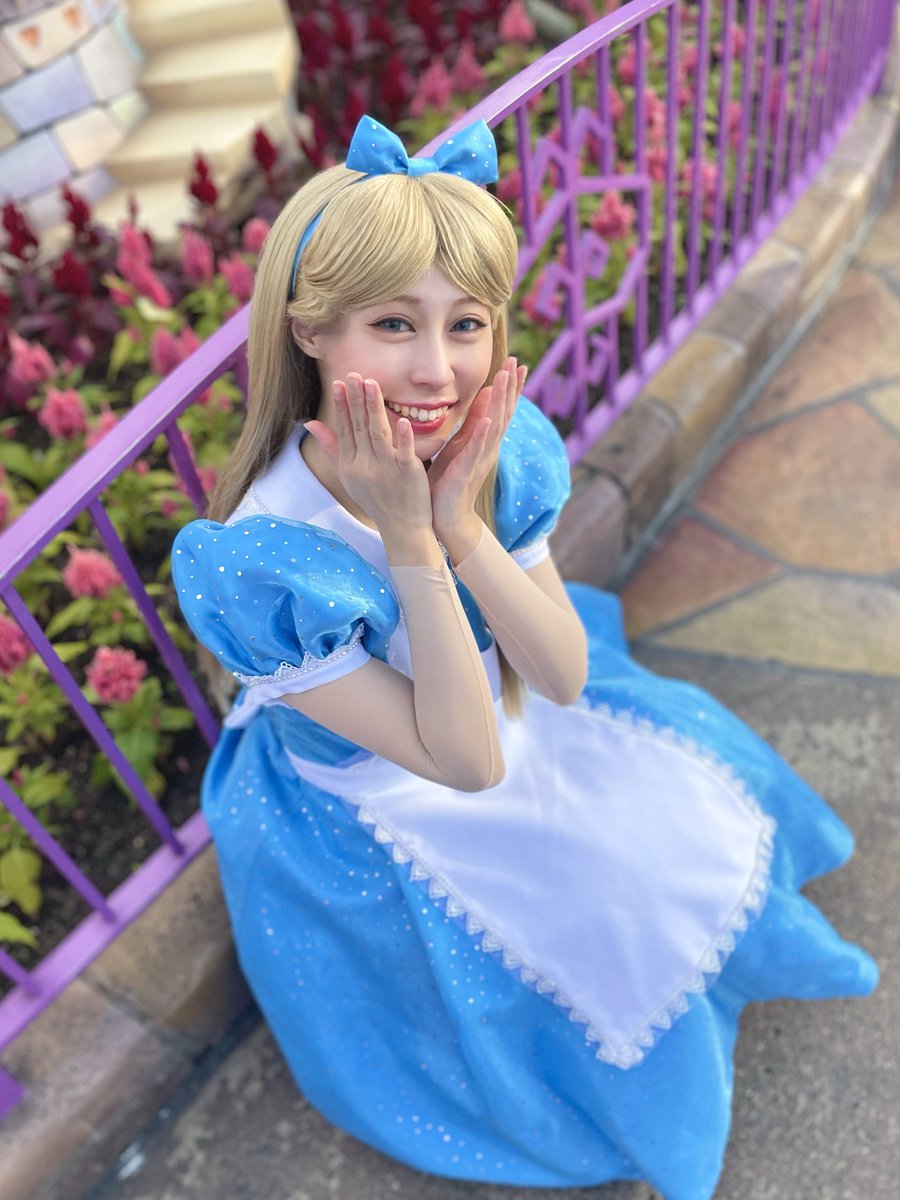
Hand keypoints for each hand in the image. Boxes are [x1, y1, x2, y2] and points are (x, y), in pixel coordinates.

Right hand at [305, 373, 433, 536]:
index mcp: (350, 464)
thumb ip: (332, 446)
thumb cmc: (375, 498)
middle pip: (359, 427)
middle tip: (355, 374)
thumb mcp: (348, 474)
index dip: (342, 406)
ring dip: (374, 409)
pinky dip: (403, 438)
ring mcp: (386, 469)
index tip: (340, 383)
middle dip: (356, 400)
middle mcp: (365, 465)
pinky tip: (402, 421)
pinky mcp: (407, 474)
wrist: (401, 526)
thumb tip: (310, 423)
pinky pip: (404, 453)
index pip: (344, 429)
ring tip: (372, 385)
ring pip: (378, 434)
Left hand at [429, 358, 526, 556]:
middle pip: (504, 412)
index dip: (510, 386)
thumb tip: (484, 395)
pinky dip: (484, 434)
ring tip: (505, 379)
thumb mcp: (461, 444)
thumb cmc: (450, 480)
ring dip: (501, 402)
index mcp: (485, 440)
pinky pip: (478, 450)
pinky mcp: (467, 471)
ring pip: (495, 426)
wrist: (446, 515)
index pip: (501, 408)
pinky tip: (489, 419)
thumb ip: (473, 422)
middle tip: (518, 362)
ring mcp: (480, 458)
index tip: (517, 362)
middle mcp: (488, 447)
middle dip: (511, 387)